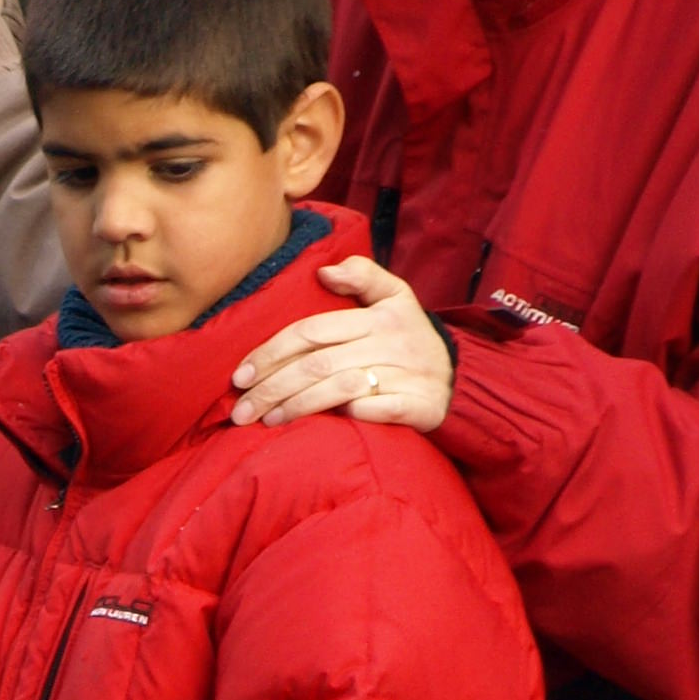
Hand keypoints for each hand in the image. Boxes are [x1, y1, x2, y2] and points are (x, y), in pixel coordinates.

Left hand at [230, 258, 453, 431]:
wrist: (458, 377)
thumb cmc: (410, 337)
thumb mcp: (395, 297)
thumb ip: (363, 276)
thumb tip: (324, 271)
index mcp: (377, 316)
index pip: (312, 332)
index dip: (272, 352)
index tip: (240, 375)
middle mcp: (389, 343)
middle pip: (318, 364)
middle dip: (273, 387)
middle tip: (241, 409)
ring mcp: (405, 374)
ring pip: (340, 389)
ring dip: (297, 406)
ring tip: (265, 421)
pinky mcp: (418, 404)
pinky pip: (375, 411)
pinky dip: (348, 417)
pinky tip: (318, 428)